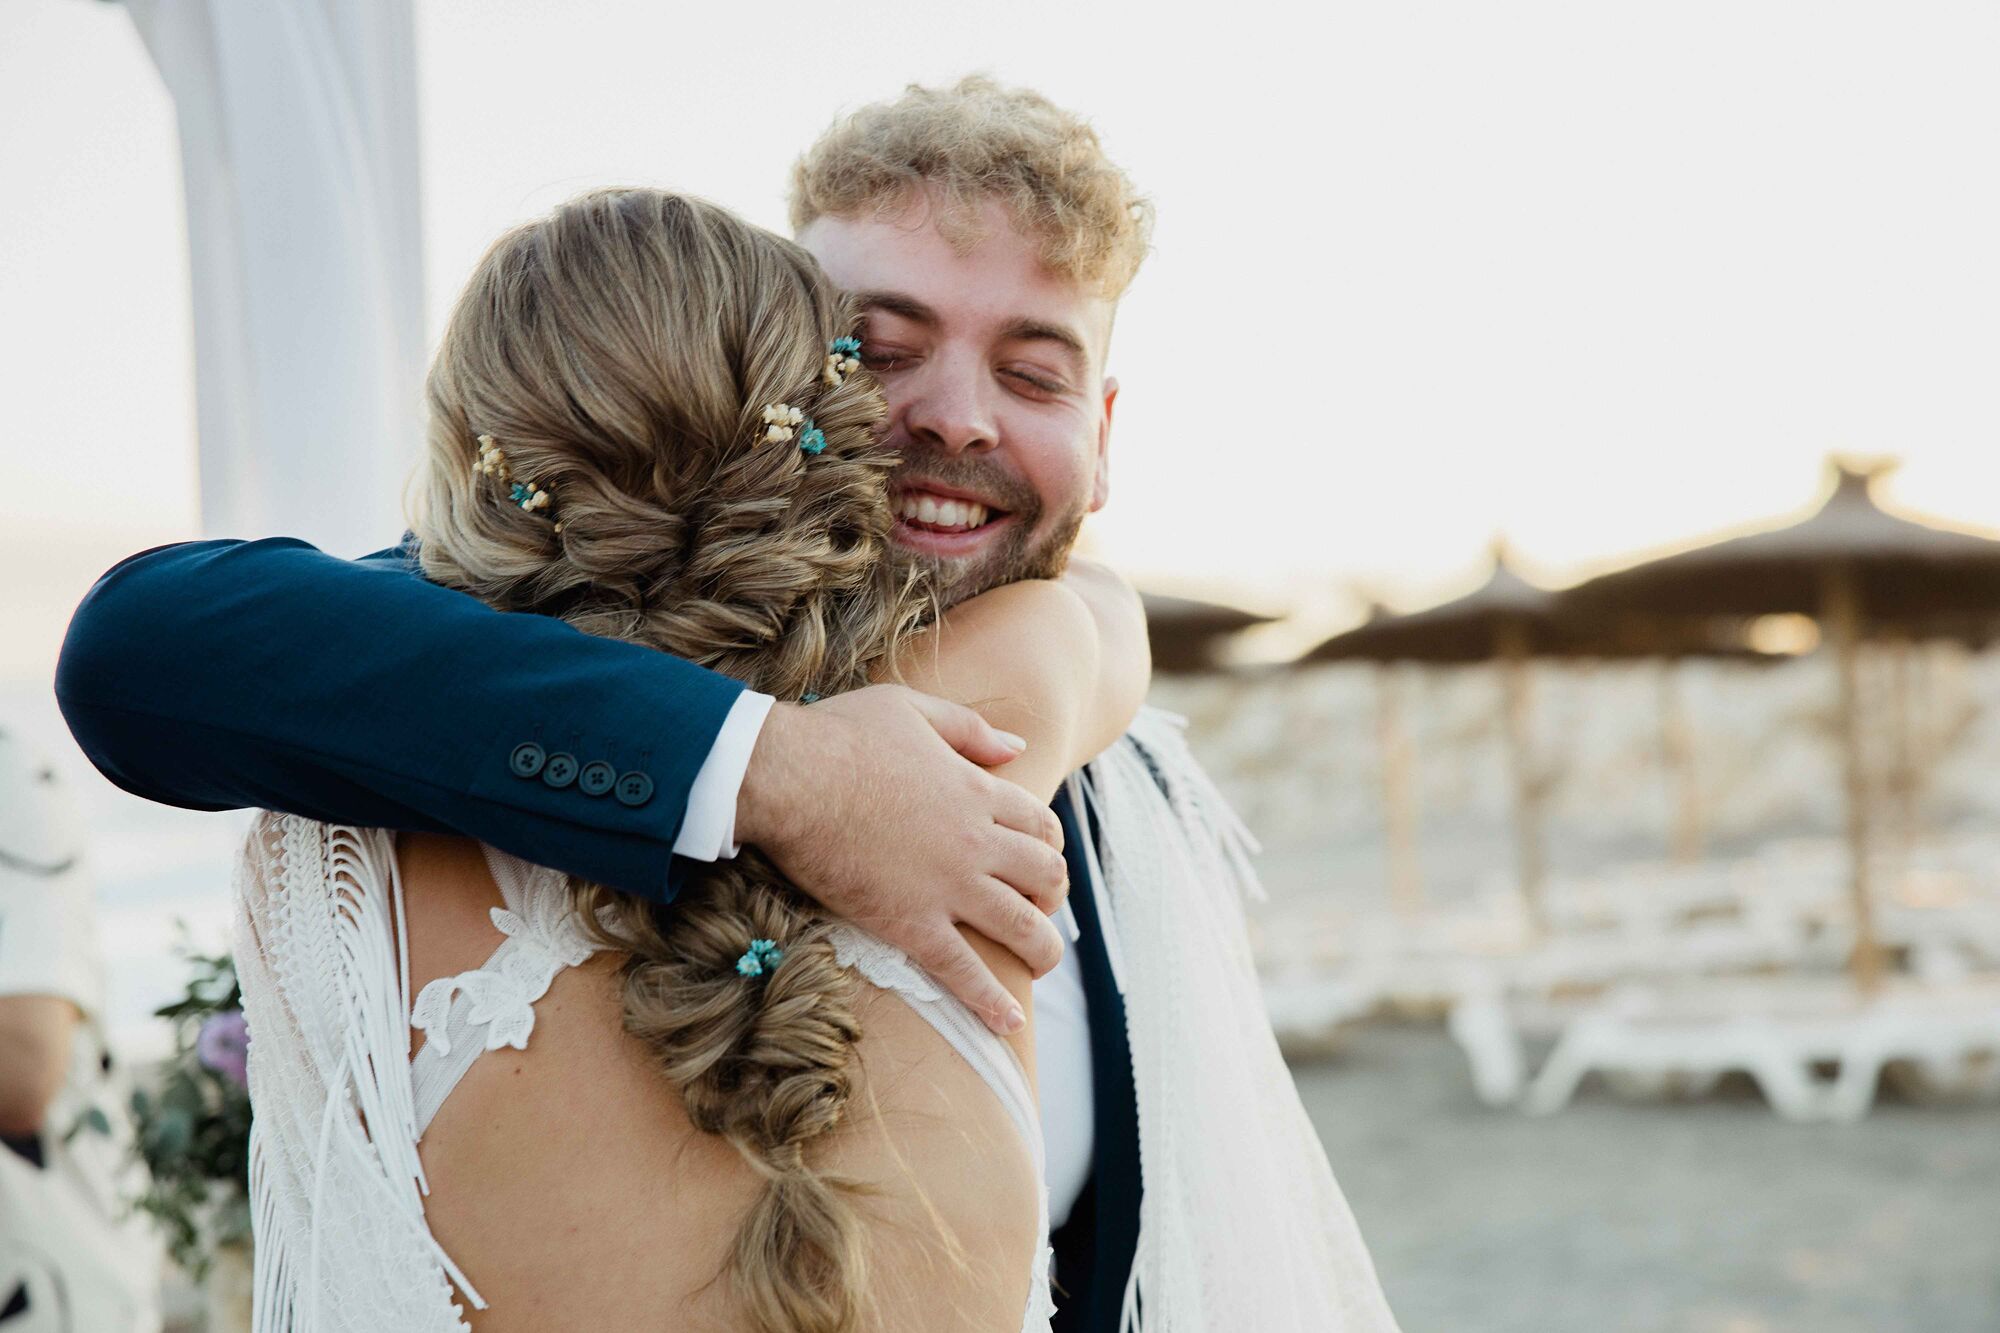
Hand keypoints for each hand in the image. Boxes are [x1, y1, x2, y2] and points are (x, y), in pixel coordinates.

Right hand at [734, 685, 1068, 1035]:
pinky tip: (1008, 1023)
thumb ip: (970, 729)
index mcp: (976, 791)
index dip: (1049, 845)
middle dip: (1053, 897)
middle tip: (1042, 910)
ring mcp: (947, 886)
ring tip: (1041, 965)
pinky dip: (991, 1001)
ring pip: (1021, 927)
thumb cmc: (839, 736)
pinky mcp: (910, 923)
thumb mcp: (912, 709)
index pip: (1041, 825)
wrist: (787, 777)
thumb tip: (1018, 745)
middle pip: (1045, 876)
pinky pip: (963, 970)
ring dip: (1041, 950)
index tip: (1039, 859)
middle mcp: (976, 842)